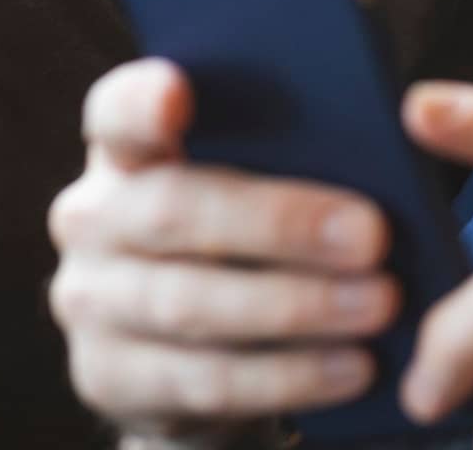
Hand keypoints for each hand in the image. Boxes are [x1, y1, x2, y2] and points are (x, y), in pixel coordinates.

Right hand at [47, 59, 400, 437]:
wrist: (190, 347)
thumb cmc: (247, 232)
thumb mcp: (256, 181)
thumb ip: (290, 150)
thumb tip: (382, 135)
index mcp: (126, 148)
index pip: (118, 111)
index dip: (142, 101)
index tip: (179, 91)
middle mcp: (92, 218)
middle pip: (173, 212)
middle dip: (279, 224)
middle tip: (372, 235)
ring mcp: (90, 301)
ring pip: (190, 304)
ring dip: (297, 307)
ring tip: (380, 305)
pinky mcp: (110, 377)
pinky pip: (204, 381)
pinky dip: (287, 376)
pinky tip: (353, 367)